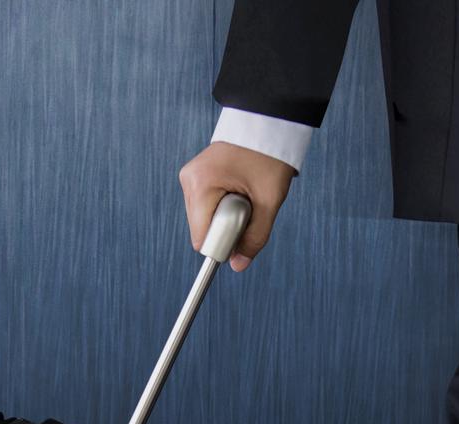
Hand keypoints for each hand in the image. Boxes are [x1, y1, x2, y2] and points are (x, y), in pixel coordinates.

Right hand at [178, 141, 294, 270]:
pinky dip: (221, 207)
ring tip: (244, 193)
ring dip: (224, 217)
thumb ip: (254, 236)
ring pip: (202, 219)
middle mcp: (189, 181)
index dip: (223, 242)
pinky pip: (204, 206)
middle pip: (200, 229)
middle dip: (225, 227)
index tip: (246, 226)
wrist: (269, 123)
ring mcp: (189, 178)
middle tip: (250, 205)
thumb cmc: (270, 157)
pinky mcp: (195, 177)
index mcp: (201, 184)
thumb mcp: (268, 201)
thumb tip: (238, 265)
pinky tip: (237, 190)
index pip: (201, 237)